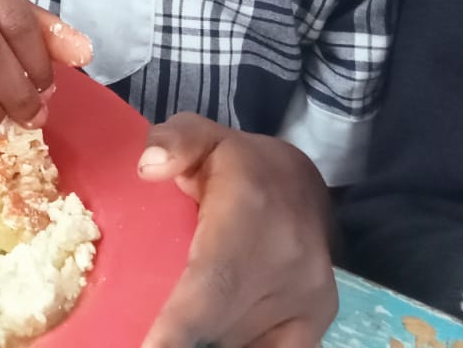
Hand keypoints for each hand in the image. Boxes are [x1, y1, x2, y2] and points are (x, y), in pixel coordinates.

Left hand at [139, 114, 336, 347]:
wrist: (302, 183)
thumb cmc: (234, 163)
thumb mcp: (198, 135)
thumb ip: (172, 141)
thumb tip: (148, 168)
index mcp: (250, 213)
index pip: (215, 282)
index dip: (181, 326)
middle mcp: (286, 261)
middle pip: (224, 326)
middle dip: (184, 343)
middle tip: (144, 344)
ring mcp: (308, 296)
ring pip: (247, 344)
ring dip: (207, 345)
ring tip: (168, 338)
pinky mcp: (318, 318)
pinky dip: (240, 347)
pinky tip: (205, 344)